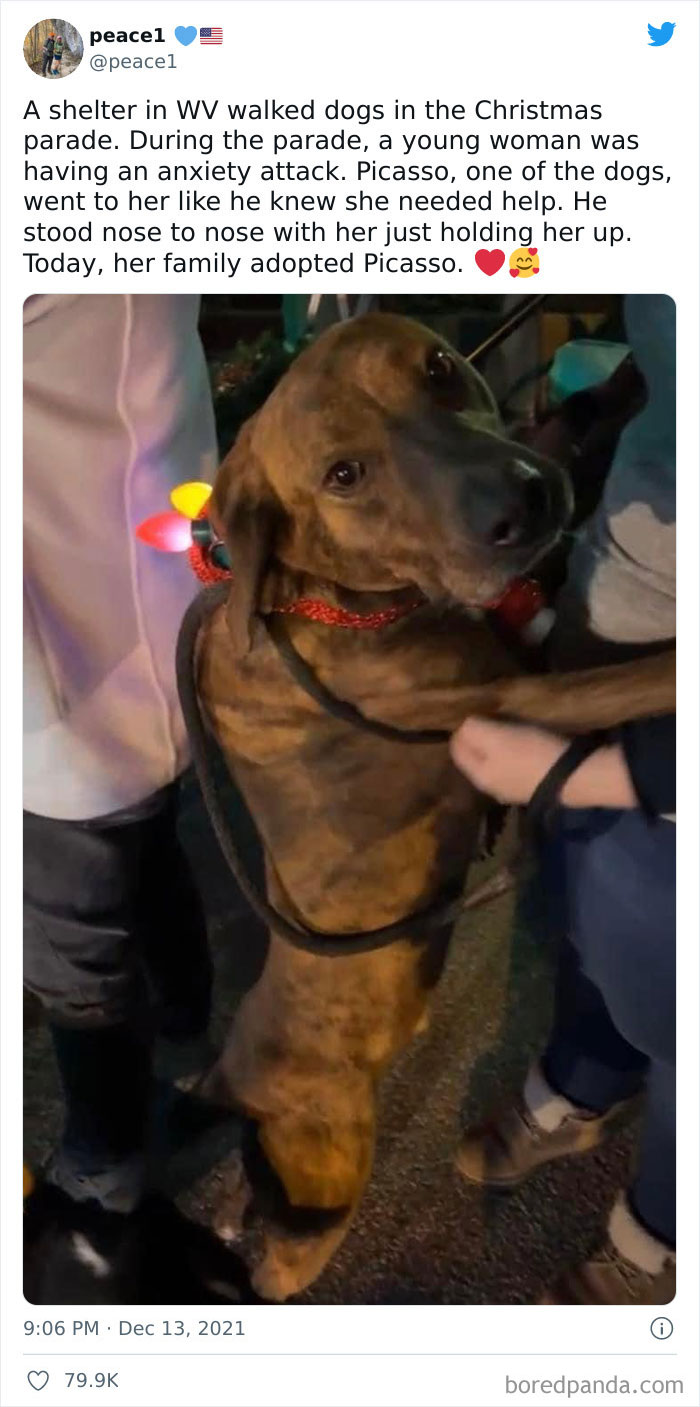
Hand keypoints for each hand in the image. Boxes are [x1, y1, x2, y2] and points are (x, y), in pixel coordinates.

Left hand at [450, 718, 637, 808]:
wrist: (576, 776)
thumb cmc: (530, 753)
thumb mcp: (494, 736)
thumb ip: (472, 729)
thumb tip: (464, 725)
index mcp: (478, 776)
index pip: (456, 749)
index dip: (461, 727)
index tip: (474, 710)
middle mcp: (493, 788)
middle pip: (477, 756)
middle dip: (480, 737)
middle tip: (491, 715)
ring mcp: (515, 790)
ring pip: (498, 761)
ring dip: (500, 745)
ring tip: (510, 725)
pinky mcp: (537, 786)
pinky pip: (518, 764)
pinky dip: (518, 752)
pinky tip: (529, 741)